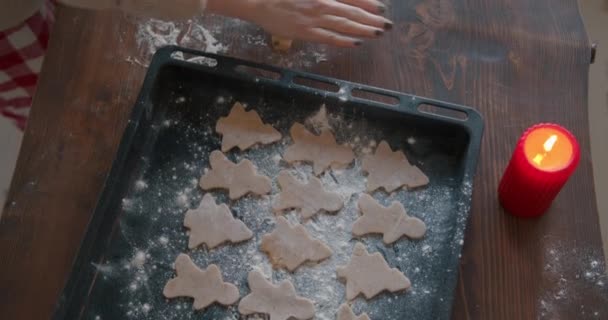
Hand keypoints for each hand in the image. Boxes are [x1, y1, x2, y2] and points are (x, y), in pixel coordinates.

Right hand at [207, 0, 391, 46]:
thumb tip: (336, 3)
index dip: (368, 3)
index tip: (381, 8)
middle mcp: (322, 2)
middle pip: (352, 11)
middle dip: (372, 18)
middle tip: (388, 25)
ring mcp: (314, 18)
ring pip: (345, 25)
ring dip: (364, 29)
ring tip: (379, 33)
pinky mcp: (305, 32)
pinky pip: (329, 38)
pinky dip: (344, 40)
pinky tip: (357, 43)